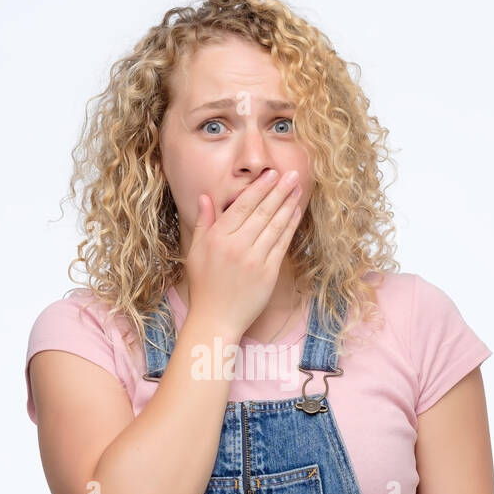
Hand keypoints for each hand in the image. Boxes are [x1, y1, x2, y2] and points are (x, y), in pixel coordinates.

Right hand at [183, 168, 305, 339]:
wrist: (216, 319)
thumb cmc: (204, 286)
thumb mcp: (196, 252)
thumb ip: (203, 223)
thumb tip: (204, 197)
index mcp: (218, 239)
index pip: (242, 207)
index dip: (259, 189)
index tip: (271, 174)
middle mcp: (237, 247)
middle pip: (262, 212)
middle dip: (279, 191)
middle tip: (292, 175)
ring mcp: (254, 260)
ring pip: (275, 226)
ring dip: (288, 205)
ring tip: (298, 189)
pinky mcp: (268, 273)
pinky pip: (282, 244)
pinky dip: (290, 226)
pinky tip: (296, 213)